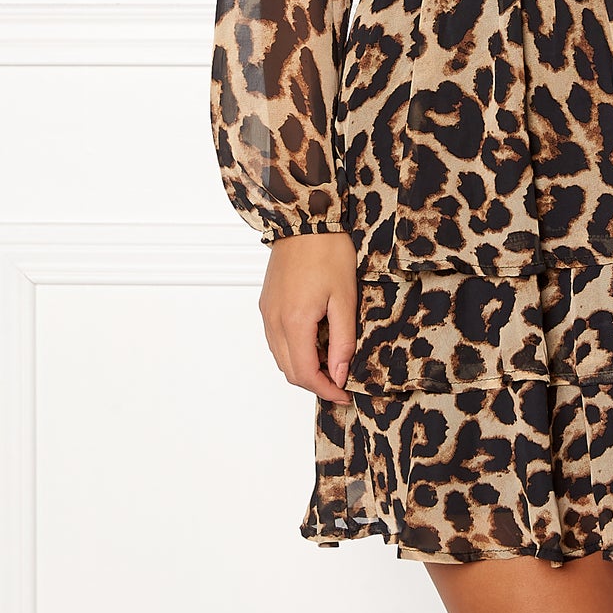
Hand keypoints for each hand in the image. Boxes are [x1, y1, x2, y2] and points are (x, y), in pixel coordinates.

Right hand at [258, 231, 357, 405]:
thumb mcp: (345, 297)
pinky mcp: (267, 303)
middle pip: (290, 370)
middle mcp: (274, 321)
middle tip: (340, 381)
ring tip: (331, 361)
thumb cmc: (328, 251)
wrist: (305, 219)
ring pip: (281, 357)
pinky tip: (315, 340)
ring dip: (304, 366)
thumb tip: (338, 374)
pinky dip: (294, 349)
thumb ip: (342, 340)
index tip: (345, 393)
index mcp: (294, 322)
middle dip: (315, 382)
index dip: (326, 390)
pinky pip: (276, 339)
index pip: (305, 374)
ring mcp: (267, 312)